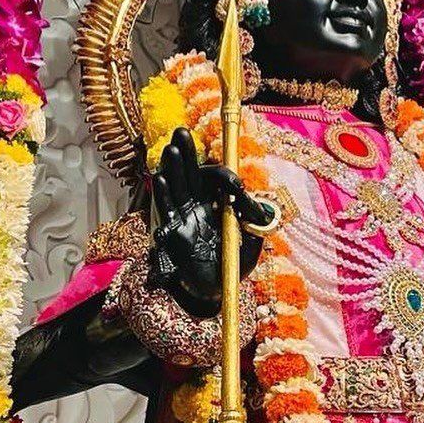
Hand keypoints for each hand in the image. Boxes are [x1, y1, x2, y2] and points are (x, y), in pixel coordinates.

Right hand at [150, 127, 270, 316]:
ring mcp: (184, 218)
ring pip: (177, 188)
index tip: (237, 188)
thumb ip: (255, 223)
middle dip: (186, 154)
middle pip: (190, 175)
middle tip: (181, 131)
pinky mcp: (174, 234)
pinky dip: (164, 195)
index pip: (216, 181)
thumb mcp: (252, 242)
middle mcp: (198, 206)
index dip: (224, 179)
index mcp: (217, 205)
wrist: (217, 290)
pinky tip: (162, 179)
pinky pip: (167, 212)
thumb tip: (261, 207)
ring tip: (172, 149)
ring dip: (174, 169)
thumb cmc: (233, 265)